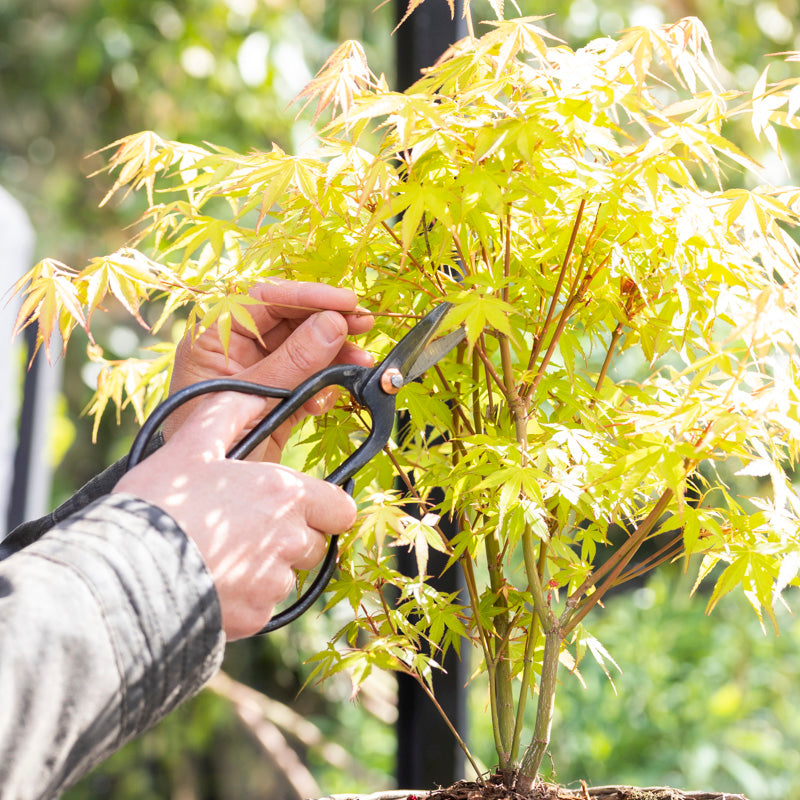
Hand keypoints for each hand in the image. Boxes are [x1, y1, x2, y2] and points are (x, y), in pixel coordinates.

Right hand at [114, 391, 356, 639]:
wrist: (124, 572)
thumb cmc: (160, 503)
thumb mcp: (191, 444)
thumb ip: (230, 413)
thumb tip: (256, 396)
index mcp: (284, 495)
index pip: (341, 509)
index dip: (326, 508)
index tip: (299, 507)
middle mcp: (290, 540)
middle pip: (315, 543)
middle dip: (291, 538)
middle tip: (246, 529)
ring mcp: (274, 583)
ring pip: (287, 576)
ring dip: (266, 568)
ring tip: (219, 555)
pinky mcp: (256, 616)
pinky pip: (263, 606)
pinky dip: (245, 597)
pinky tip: (209, 582)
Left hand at [163, 280, 373, 459]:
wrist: (209, 499)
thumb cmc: (210, 445)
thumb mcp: (251, 397)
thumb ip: (293, 361)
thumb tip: (333, 324)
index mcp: (216, 336)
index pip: (265, 299)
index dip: (307, 296)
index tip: (345, 302)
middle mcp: (237, 348)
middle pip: (290, 320)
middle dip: (329, 322)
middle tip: (364, 324)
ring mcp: (260, 372)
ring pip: (305, 348)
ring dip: (336, 353)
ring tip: (361, 362)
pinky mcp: (278, 396)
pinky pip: (309, 377)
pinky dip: (326, 382)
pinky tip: (331, 396)